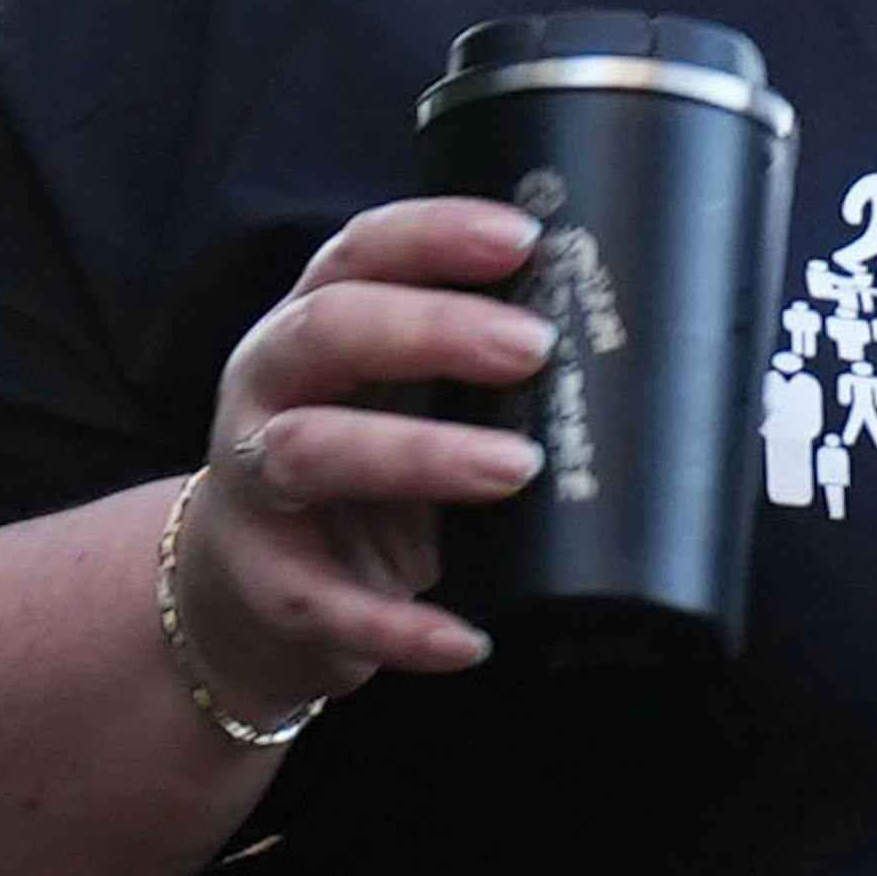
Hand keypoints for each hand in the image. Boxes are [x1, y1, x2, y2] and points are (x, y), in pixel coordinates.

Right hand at [168, 196, 554, 717]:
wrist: (244, 592)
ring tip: (518, 469)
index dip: (433, 234)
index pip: (360, 252)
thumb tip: (632, 344)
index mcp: (312, 327)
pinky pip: (327, 606)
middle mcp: (270, 390)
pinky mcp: (265, 587)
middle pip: (328, 332)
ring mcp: (255, 487)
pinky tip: (469, 641)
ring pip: (316, 450)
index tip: (523, 237)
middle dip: (431, 331)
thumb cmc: (356, 471)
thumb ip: (474, 370)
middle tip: (533, 347)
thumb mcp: (399, 401)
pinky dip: (398, 627)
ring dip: (419, 455)